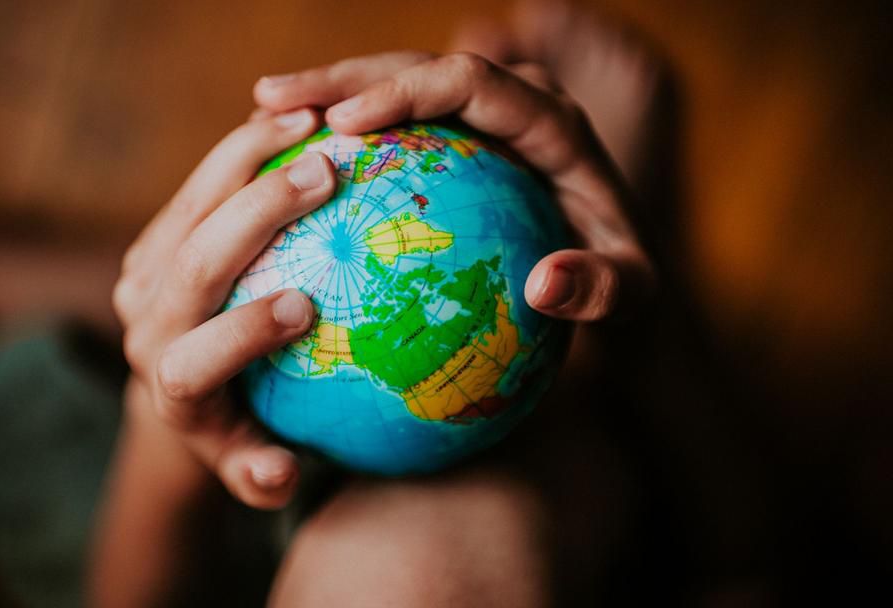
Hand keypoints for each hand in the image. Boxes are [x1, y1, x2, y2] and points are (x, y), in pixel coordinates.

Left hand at [112, 110, 336, 508]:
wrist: (185, 388)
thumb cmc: (243, 430)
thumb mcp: (252, 468)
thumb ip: (260, 476)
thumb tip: (279, 473)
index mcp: (171, 386)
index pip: (193, 359)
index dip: (240, 334)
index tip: (303, 307)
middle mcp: (145, 327)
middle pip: (191, 262)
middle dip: (256, 213)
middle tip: (326, 172)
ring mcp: (143, 276)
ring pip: (190, 204)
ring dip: (248, 156)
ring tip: (310, 119)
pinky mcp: (154, 240)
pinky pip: (198, 184)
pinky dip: (243, 149)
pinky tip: (292, 117)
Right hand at [254, 51, 653, 320]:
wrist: (612, 263)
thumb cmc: (617, 283)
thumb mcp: (630, 297)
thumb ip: (602, 290)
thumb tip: (545, 285)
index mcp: (553, 122)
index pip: (471, 83)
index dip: (404, 94)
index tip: (342, 124)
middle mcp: (516, 100)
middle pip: (419, 66)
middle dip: (343, 76)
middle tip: (270, 98)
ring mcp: (483, 113)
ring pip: (397, 82)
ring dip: (329, 91)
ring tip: (261, 109)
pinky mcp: (457, 136)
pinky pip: (394, 124)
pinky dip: (343, 131)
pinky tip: (289, 154)